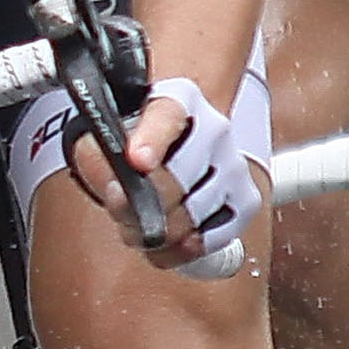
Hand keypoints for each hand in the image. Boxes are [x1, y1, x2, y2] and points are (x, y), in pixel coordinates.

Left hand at [76, 76, 259, 275]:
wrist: (179, 138)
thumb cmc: (139, 137)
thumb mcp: (108, 133)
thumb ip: (103, 155)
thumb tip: (117, 188)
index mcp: (178, 98)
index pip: (167, 116)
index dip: (152, 140)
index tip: (137, 160)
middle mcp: (215, 129)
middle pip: (177, 181)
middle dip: (140, 204)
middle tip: (120, 206)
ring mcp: (233, 166)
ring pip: (190, 216)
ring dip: (156, 232)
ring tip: (140, 222)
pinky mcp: (245, 201)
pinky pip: (211, 239)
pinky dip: (180, 249)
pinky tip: (166, 239)